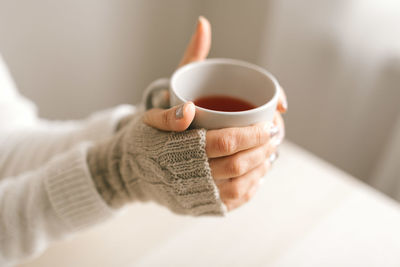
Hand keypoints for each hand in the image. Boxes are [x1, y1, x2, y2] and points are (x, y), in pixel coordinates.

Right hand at [143, 17, 285, 210]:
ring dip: (261, 169)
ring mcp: (191, 194)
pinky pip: (230, 203)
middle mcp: (184, 173)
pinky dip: (250, 190)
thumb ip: (188, 64)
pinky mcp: (196, 207)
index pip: (224, 142)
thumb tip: (204, 26)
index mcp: (175, 145)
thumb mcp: (162, 94)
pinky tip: (258, 176)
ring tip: (270, 153)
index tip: (271, 123)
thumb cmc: (146, 133)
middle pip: (236, 165)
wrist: (127, 171)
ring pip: (237, 186)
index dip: (253, 135)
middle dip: (263, 150)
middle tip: (275, 136)